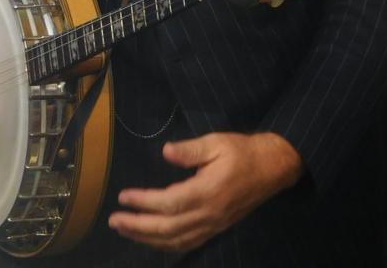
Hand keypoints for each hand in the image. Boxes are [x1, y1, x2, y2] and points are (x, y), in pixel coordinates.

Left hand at [109, 131, 302, 251]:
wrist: (273, 168)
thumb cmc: (241, 152)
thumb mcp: (216, 143)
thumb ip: (190, 150)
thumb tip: (166, 152)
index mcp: (209, 192)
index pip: (170, 203)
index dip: (144, 203)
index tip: (123, 198)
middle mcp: (210, 214)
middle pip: (169, 228)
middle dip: (139, 227)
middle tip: (114, 220)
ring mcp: (214, 224)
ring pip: (178, 239)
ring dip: (149, 238)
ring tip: (125, 230)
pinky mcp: (217, 227)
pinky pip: (189, 242)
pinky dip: (168, 244)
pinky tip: (152, 239)